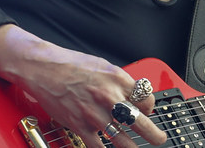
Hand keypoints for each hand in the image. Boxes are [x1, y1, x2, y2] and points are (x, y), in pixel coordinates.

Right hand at [0, 25, 166, 147]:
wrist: (44, 69)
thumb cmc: (72, 65)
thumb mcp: (103, 66)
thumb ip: (119, 82)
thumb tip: (133, 96)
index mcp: (118, 78)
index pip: (146, 98)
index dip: (150, 106)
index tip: (147, 110)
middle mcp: (109, 97)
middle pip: (140, 121)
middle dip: (154, 134)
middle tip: (159, 138)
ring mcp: (95, 114)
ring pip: (122, 139)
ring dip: (133, 147)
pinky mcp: (80, 126)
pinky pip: (99, 146)